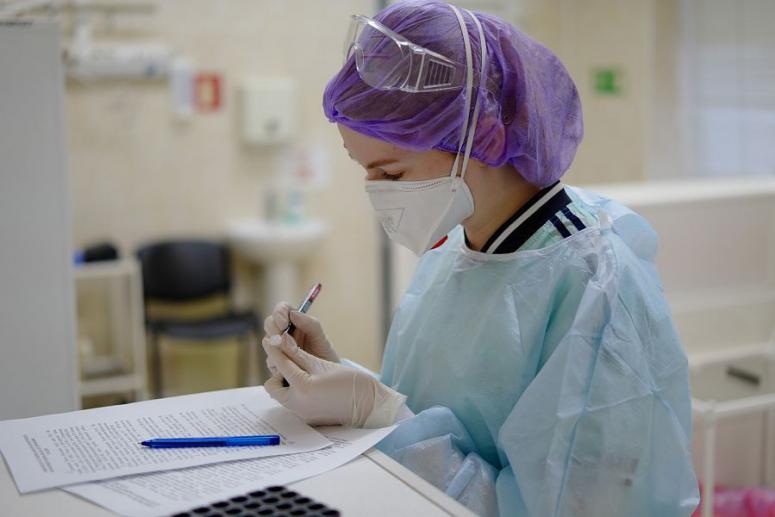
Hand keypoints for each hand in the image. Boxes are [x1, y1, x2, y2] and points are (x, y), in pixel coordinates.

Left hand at [262, 334, 404, 427]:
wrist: (369, 406)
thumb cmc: (350, 382)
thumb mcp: (322, 364)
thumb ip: (298, 354)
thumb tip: (281, 340)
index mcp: (302, 388)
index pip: (280, 363)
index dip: (275, 348)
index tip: (270, 339)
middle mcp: (298, 405)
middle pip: (274, 385)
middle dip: (278, 371)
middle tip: (289, 359)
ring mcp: (302, 414)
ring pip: (282, 394)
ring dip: (286, 381)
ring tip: (300, 370)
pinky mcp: (307, 418)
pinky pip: (293, 402)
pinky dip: (295, 391)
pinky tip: (308, 382)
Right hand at [263, 302, 339, 375]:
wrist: (326, 378)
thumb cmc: (325, 355)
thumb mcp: (322, 340)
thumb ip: (310, 324)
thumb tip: (293, 313)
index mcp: (295, 321)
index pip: (282, 309)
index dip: (279, 313)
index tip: (284, 323)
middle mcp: (284, 332)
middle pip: (269, 323)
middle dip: (273, 330)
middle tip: (281, 339)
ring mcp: (278, 347)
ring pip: (268, 343)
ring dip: (276, 348)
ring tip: (290, 356)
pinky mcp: (276, 362)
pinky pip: (270, 360)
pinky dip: (278, 363)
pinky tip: (289, 367)